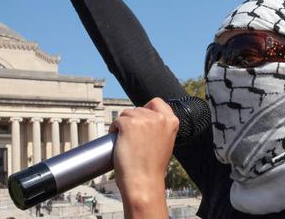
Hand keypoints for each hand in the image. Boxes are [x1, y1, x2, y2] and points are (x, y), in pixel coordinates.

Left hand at [110, 98, 178, 217]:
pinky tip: (117, 141)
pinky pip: (116, 121)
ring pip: (126, 114)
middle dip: (132, 120)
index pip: (156, 102)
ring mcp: (144, 120)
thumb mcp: (165, 143)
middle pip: (139, 109)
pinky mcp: (128, 124)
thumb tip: (147, 119)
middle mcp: (159, 118)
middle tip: (132, 139)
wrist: (143, 182)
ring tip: (125, 142)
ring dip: (122, 125)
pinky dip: (113, 130)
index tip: (141, 120)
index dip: (146, 109)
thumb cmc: (152, 167)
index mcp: (171, 121)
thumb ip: (160, 128)